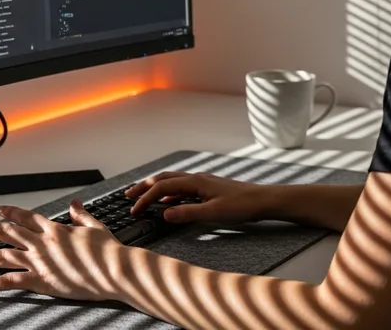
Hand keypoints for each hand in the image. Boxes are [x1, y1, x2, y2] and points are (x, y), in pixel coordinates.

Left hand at [0, 200, 125, 299]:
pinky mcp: (41, 280)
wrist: (114, 269)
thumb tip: (75, 203)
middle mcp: (42, 242)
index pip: (26, 217)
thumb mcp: (94, 226)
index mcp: (54, 228)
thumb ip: (80, 215)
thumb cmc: (108, 250)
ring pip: (3, 256)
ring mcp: (39, 261)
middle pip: (7, 232)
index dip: (11, 212)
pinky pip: (11, 281)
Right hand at [125, 171, 268, 223]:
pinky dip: (169, 191)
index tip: (133, 210)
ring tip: (142, 195)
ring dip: (154, 187)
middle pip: (163, 178)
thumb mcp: (213, 213)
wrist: (263, 200)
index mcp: (194, 182)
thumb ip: (187, 213)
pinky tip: (168, 201)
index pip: (161, 187)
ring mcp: (202, 181)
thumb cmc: (241, 205)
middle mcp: (196, 178)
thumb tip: (163, 214)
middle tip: (127, 195)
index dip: (145, 198)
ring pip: (172, 180)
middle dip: (143, 186)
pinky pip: (181, 186)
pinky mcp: (208, 187)